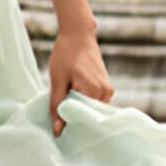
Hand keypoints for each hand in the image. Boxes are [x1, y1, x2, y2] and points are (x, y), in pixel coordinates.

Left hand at [47, 21, 114, 135]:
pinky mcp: (107, 87)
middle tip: (59, 122)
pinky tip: (72, 100)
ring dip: (79, 110)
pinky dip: (83, 103)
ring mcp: (108, 90)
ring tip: (64, 109)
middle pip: (89, 115)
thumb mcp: (57, 80)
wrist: (78, 34)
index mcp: (95, 91)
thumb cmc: (65, 54)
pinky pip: (94, 102)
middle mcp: (106, 93)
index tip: (59, 130)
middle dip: (75, 118)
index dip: (70, 124)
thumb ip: (57, 106)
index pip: (83, 118)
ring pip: (91, 109)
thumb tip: (58, 131)